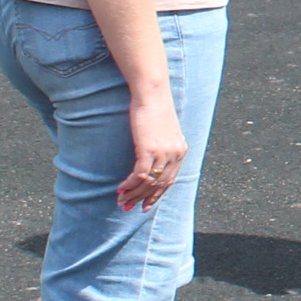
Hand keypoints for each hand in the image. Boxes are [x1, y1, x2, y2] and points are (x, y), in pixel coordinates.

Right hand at [117, 85, 188, 211]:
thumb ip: (161, 145)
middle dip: (142, 199)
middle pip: (159, 185)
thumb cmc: (154, 108)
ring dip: (133, 194)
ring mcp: (163, 153)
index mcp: (180, 151)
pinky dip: (129, 184)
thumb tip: (150, 157)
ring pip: (149, 183)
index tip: (145, 205)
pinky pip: (140, 175)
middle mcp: (175, 154)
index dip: (156, 195)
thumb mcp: (162, 130)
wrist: (152, 94)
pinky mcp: (149, 150)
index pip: (170, 180)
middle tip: (127, 207)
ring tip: (121, 200)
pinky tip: (121, 188)